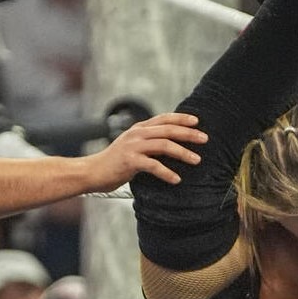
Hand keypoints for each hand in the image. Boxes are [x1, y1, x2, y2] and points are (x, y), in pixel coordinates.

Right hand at [87, 113, 208, 189]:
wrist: (93, 172)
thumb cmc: (115, 163)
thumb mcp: (133, 148)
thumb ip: (148, 144)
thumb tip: (169, 146)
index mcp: (139, 129)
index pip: (163, 119)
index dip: (181, 118)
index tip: (197, 122)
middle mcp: (137, 134)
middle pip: (168, 130)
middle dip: (189, 134)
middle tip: (204, 139)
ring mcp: (133, 146)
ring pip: (164, 145)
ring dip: (183, 152)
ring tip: (197, 160)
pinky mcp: (130, 161)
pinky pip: (153, 165)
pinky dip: (167, 173)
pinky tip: (176, 179)